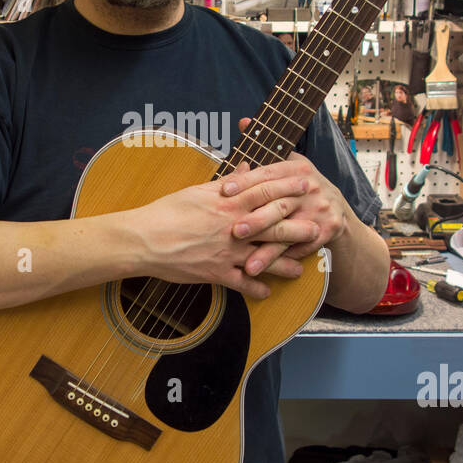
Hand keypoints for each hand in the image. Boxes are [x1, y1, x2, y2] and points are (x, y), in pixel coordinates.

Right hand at [131, 172, 306, 301]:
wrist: (143, 239)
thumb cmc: (166, 211)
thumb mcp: (197, 190)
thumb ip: (226, 182)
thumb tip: (246, 169)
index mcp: (227, 202)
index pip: (265, 191)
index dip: (289, 188)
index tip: (307, 184)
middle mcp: (232, 226)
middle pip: (273, 225)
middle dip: (298, 226)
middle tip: (319, 226)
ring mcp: (226, 251)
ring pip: (264, 257)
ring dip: (285, 264)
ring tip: (302, 268)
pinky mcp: (215, 272)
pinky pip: (241, 284)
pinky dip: (255, 289)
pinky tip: (267, 293)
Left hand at [221, 117, 351, 277]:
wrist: (339, 213)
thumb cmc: (301, 189)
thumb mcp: (288, 164)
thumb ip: (263, 146)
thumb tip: (243, 121)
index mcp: (297, 168)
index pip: (268, 174)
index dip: (245, 182)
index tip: (224, 192)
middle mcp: (311, 188)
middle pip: (278, 203)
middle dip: (255, 219)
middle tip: (233, 230)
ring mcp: (320, 211)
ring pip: (289, 232)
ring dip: (267, 251)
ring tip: (248, 264)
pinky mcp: (326, 232)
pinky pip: (300, 249)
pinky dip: (283, 261)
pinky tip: (267, 272)